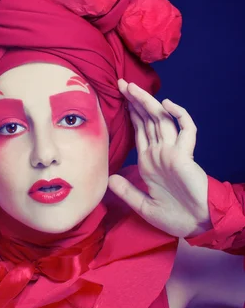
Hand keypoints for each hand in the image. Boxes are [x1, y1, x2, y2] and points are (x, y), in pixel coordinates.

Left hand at [108, 80, 209, 237]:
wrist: (198, 225)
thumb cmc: (174, 217)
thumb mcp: (144, 207)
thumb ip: (127, 192)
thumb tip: (108, 180)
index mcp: (149, 162)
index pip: (139, 131)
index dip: (130, 114)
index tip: (120, 98)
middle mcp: (160, 152)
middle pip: (147, 120)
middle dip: (135, 101)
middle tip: (121, 83)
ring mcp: (173, 152)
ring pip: (161, 120)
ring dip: (148, 103)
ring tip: (133, 88)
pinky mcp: (186, 155)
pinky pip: (185, 130)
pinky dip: (179, 116)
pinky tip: (167, 105)